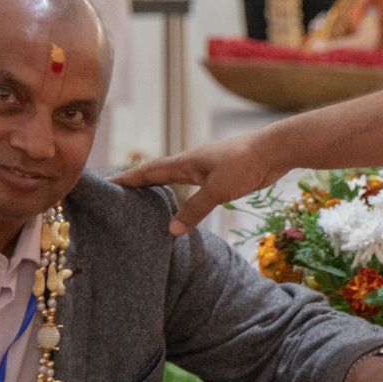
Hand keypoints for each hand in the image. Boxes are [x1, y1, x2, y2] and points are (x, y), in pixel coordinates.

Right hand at [111, 131, 281, 234]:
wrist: (274, 151)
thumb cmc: (244, 165)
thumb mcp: (216, 191)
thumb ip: (194, 210)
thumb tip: (171, 230)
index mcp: (185, 162)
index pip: (150, 170)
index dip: (129, 178)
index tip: (108, 183)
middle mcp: (192, 163)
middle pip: (159, 172)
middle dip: (139, 182)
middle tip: (119, 192)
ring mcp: (206, 169)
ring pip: (176, 179)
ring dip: (159, 187)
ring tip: (144, 199)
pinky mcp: (220, 177)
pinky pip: (192, 187)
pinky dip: (181, 194)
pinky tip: (182, 204)